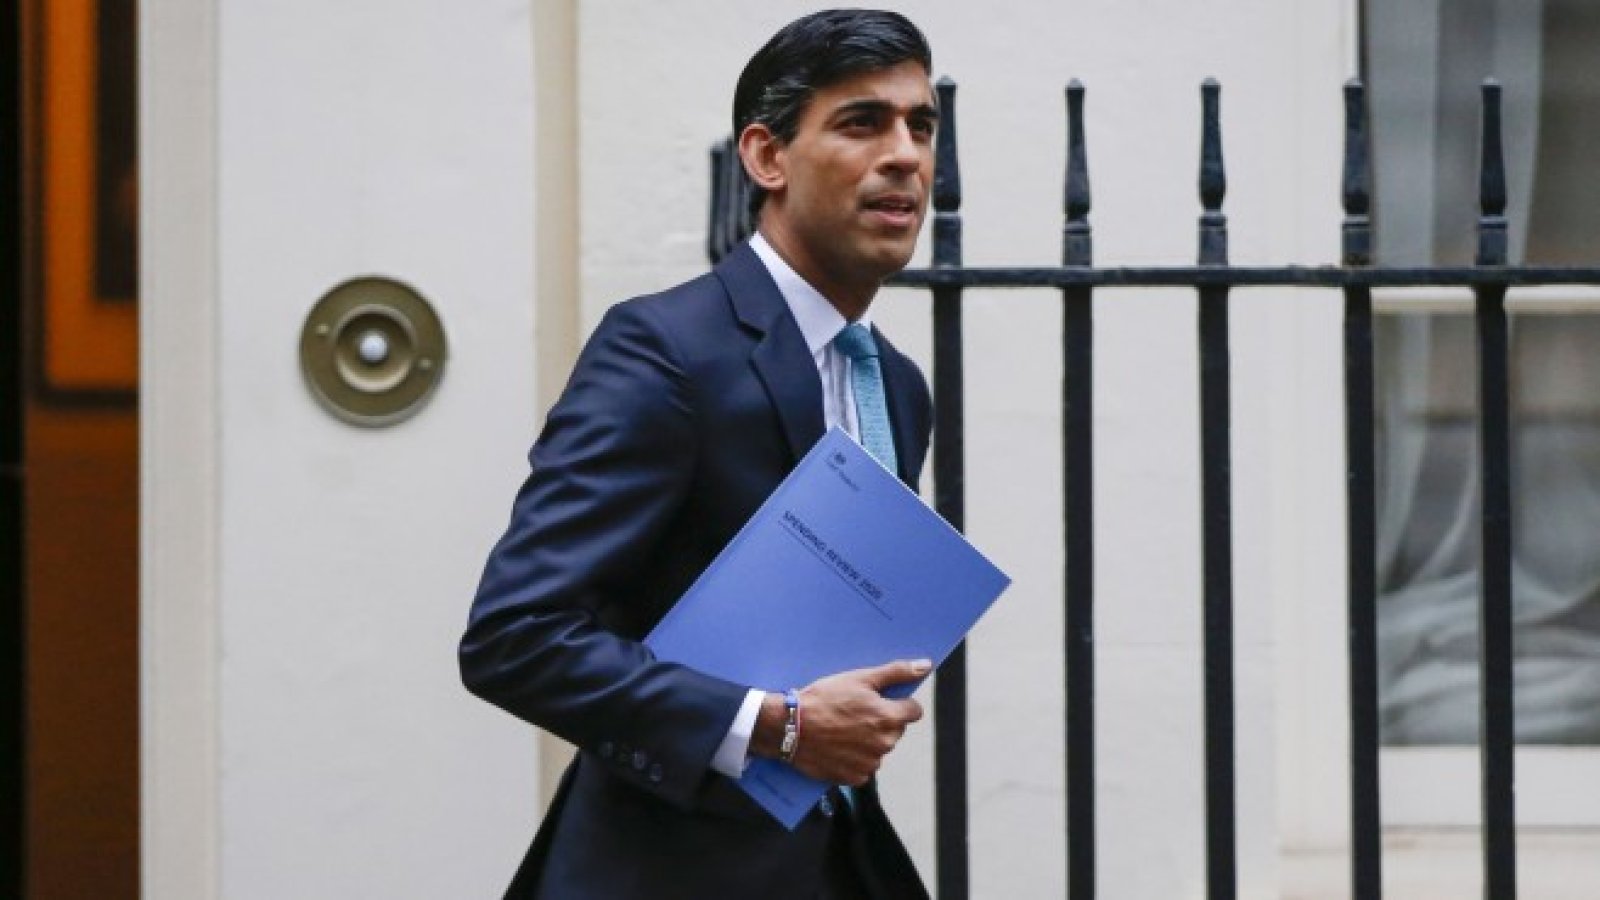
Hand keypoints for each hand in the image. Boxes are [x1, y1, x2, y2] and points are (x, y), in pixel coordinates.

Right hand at [754, 659, 930, 786]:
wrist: (789, 727)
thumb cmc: (823, 699)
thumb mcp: (859, 678)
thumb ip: (895, 672)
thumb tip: (924, 666)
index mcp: (888, 718)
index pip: (913, 711)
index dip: (899, 702)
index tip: (881, 700)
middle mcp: (884, 744)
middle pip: (895, 730)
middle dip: (881, 721)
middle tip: (854, 712)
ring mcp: (869, 763)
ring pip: (879, 748)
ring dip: (868, 740)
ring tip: (841, 728)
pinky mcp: (854, 777)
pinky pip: (863, 767)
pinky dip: (854, 757)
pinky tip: (837, 745)